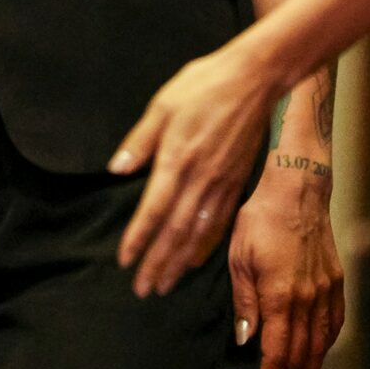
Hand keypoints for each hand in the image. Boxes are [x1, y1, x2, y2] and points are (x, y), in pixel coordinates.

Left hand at [109, 42, 272, 296]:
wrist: (253, 79)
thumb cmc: (204, 85)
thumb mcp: (162, 104)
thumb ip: (140, 141)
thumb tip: (116, 169)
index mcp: (178, 158)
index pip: (154, 209)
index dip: (139, 238)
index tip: (125, 261)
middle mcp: (200, 178)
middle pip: (176, 231)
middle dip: (158, 262)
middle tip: (143, 289)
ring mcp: (222, 183)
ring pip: (198, 233)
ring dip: (179, 262)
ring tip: (164, 284)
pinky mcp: (237, 182)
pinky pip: (220, 223)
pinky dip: (206, 246)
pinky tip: (196, 260)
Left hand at [230, 175, 343, 368]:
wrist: (297, 188)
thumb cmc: (262, 217)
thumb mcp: (239, 257)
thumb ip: (244, 302)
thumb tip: (245, 338)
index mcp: (281, 296)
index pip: (278, 354)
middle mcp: (308, 298)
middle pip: (302, 356)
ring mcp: (326, 290)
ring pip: (322, 345)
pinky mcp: (336, 280)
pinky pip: (336, 323)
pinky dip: (327, 344)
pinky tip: (318, 350)